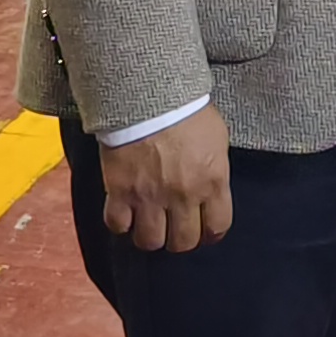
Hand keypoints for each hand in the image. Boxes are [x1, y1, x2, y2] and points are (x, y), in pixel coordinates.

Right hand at [97, 104, 233, 251]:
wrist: (148, 94)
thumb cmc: (185, 109)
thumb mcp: (216, 139)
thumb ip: (215, 170)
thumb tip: (210, 187)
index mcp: (212, 182)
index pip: (217, 227)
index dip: (210, 234)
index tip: (204, 232)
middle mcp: (183, 196)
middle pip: (183, 242)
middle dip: (179, 239)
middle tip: (174, 229)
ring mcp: (150, 197)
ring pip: (150, 241)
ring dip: (150, 236)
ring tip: (149, 224)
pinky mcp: (120, 192)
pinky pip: (118, 225)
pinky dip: (121, 224)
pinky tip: (125, 214)